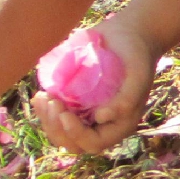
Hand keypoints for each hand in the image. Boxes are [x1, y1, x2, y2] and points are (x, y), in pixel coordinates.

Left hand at [31, 10, 159, 154]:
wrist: (128, 35)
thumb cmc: (136, 54)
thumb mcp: (138, 74)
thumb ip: (126, 98)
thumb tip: (100, 118)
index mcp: (120, 124)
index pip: (94, 143)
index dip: (76, 134)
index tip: (64, 113)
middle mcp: (102, 124)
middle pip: (73, 143)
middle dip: (57, 128)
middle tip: (52, 102)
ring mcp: (87, 114)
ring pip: (61, 132)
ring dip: (47, 120)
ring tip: (43, 97)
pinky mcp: (75, 102)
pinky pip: (56, 116)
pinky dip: (45, 109)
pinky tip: (41, 95)